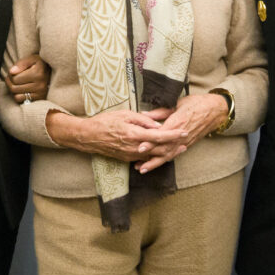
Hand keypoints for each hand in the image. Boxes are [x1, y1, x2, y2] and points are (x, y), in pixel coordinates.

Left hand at [6, 54, 50, 102]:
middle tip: (13, 78)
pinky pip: (22, 101)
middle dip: (10, 83)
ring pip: (17, 97)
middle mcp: (40, 85)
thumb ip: (21, 63)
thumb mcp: (31, 59)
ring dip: (14, 91)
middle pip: (14, 88)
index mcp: (38, 73)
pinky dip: (19, 96)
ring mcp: (40, 94)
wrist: (52, 72)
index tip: (13, 72)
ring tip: (17, 84)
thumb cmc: (39, 64)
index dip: (10, 75)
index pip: (14, 79)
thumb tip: (11, 72)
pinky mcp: (39, 100)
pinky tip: (22, 90)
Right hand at [45, 108, 185, 160]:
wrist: (89, 137)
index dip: (174, 134)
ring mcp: (131, 155)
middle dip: (174, 146)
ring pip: (154, 156)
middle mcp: (135, 148)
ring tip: (178, 148)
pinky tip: (161, 152)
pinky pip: (145, 158)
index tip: (184, 131)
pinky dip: (155, 155)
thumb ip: (143, 120)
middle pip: (160, 150)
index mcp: (135, 135)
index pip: (160, 136)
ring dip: (167, 152)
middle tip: (186, 141)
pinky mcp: (127, 159)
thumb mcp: (124, 115)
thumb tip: (158, 124)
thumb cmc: (105, 122)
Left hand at [135, 93, 227, 173]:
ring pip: (168, 155)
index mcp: (178, 122)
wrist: (215, 111)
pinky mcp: (188, 144)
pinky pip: (174, 154)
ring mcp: (185, 141)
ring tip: (143, 169)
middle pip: (164, 149)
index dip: (151, 142)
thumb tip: (143, 114)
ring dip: (155, 163)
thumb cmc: (196, 104)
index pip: (161, 135)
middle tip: (136, 164)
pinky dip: (164, 160)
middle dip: (150, 158)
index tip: (140, 147)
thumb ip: (160, 112)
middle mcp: (181, 135)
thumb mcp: (177, 103)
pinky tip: (155, 164)